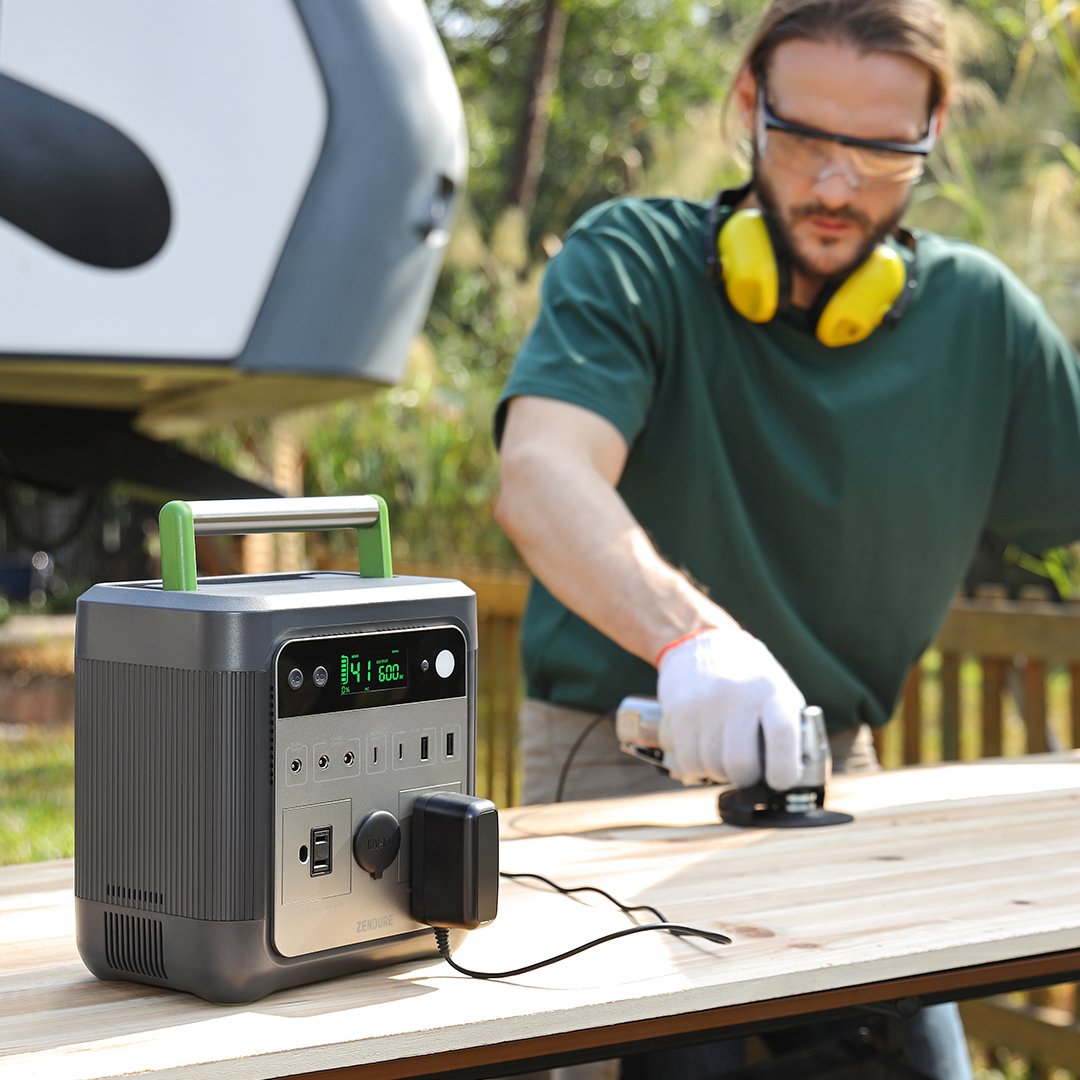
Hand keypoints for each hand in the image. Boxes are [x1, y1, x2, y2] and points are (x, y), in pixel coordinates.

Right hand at [655, 626, 805, 788]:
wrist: (698, 643)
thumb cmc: (747, 677)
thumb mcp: (776, 689)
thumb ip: (788, 727)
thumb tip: (795, 775)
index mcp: (771, 690)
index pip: (782, 735)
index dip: (784, 769)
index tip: (779, 780)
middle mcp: (737, 695)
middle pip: (741, 763)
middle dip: (746, 778)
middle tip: (747, 771)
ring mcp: (704, 704)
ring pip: (712, 766)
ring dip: (720, 772)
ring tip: (723, 756)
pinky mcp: (678, 712)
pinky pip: (689, 762)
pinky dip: (698, 768)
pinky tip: (704, 754)